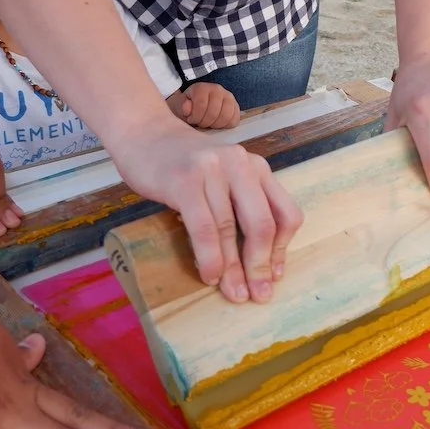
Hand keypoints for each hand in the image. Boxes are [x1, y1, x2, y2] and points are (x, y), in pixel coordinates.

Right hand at [114, 117, 301, 303]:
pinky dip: (210, 256)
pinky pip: (204, 227)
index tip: (275, 276)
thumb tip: (255, 263)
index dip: (283, 250)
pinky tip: (209, 275)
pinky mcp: (185, 180)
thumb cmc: (183, 165)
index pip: (286, 213)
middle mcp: (241, 165)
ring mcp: (213, 170)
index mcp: (257, 168)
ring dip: (233, 269)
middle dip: (261, 266)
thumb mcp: (224, 180)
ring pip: (230, 229)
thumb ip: (241, 209)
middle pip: (263, 224)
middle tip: (258, 295)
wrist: (143, 133)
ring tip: (234, 293)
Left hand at [169, 83, 241, 129]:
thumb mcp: (179, 106)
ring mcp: (228, 97)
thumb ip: (182, 106)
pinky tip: (217, 124)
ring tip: (208, 123)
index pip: (201, 105)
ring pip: (226, 116)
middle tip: (199, 123)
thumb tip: (187, 108)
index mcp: (202, 88)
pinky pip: (234, 120)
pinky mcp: (236, 107)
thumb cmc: (188, 107)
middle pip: (214, 113)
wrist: (195, 106)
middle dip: (205, 122)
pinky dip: (226, 125)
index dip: (195, 117)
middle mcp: (217, 89)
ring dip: (215, 125)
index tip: (191, 119)